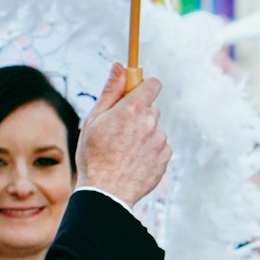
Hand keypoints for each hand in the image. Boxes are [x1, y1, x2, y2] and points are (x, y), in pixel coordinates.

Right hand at [76, 64, 170, 206]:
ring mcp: (160, 141)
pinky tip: (133, 161)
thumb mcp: (94, 120)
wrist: (106, 193)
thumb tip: (119, 66)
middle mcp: (151, 122)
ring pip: (154, 129)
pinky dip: (149, 151)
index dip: (144, 87)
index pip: (152, 84)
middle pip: (151, 108)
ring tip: (124, 151)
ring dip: (143, 135)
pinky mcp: (165, 158)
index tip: (136, 93)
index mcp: (133, 109)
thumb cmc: (94, 156)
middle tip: (120, 130)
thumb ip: (110, 91)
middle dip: (139, 114)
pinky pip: (159, 147)